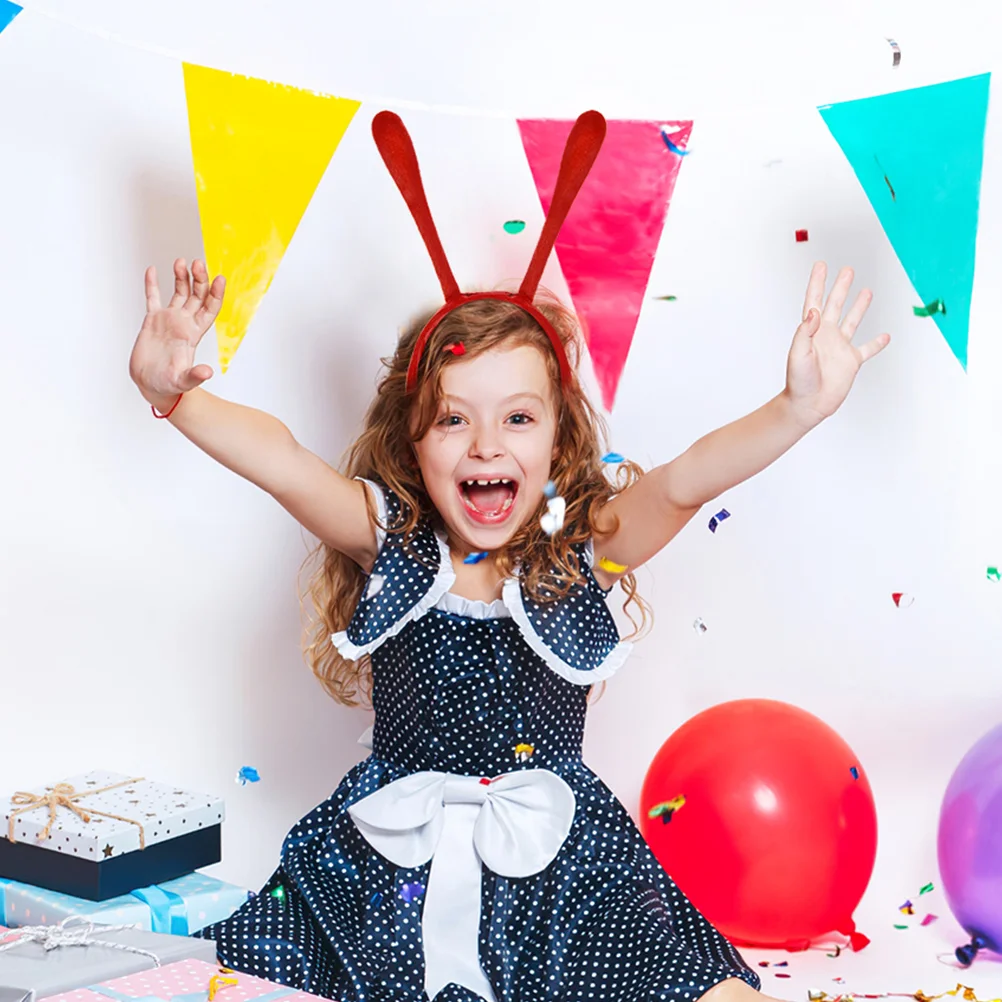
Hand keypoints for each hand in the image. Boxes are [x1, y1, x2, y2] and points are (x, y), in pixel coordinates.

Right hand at [129, 258, 224, 406]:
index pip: (209, 309)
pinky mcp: (152, 321)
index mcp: (194, 334)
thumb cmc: (169, 385)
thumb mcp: (183, 381)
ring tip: (181, 261)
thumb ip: (195, 376)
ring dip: (181, 277)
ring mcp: (168, 320)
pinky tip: (152, 270)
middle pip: (197, 296)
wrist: (151, 385)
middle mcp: (184, 324)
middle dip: (199, 280)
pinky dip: (152, 284)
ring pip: (179, 293)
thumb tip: (207, 372)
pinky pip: (152, 298)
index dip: (216, 294)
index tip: (220, 278)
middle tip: (198, 263)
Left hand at [783, 262, 889, 426]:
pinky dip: (877, 343)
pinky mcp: (851, 362)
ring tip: (866, 291)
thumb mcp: (798, 353)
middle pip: (835, 305)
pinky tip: (885, 336)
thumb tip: (815, 311)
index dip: (818, 283)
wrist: (808, 404)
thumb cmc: (798, 381)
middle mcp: (827, 336)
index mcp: (812, 331)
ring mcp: (840, 348)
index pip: (815, 301)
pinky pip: (867, 349)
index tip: (821, 265)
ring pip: (852, 321)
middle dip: (841, 287)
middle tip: (847, 270)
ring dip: (859, 307)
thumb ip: (805, 332)